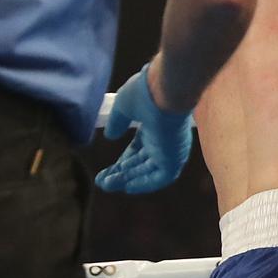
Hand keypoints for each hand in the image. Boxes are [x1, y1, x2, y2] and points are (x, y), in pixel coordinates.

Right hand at [95, 63, 194, 193]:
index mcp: (155, 128)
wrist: (165, 90)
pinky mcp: (174, 157)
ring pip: (149, 172)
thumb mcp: (124, 107)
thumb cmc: (146, 93)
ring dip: (129, 180)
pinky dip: (145, 184)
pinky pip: (161, 178)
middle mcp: (164, 141)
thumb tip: (110, 135)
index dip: (123, 161)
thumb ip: (118, 122)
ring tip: (107, 185)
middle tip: (103, 182)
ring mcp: (170, 149)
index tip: (107, 170)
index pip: (139, 151)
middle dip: (123, 174)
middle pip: (142, 163)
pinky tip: (127, 187)